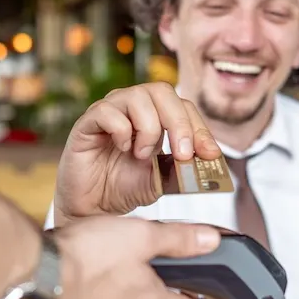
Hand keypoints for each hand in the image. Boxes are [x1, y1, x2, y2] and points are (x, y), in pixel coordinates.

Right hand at [31, 216, 221, 298]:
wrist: (26, 280)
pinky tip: (63, 281)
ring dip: (104, 297)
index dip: (189, 297)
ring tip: (92, 268)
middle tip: (132, 269)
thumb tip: (213, 241)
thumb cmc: (85, 258)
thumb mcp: (139, 236)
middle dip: (140, 292)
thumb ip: (177, 240)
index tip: (190, 290)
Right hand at [55, 82, 220, 223]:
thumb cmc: (124, 187)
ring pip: (137, 96)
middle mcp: (133, 108)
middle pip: (162, 91)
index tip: (210, 154)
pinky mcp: (87, 122)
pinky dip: (121, 130)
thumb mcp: (162, 179)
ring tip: (142, 155)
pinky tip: (121, 148)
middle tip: (183, 154)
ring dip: (148, 128)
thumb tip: (209, 159)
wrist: (94, 207)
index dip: (198, 127)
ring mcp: (110, 111)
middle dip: (179, 123)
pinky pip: (107, 111)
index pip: (182, 106)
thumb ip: (182, 167)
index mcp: (155, 117)